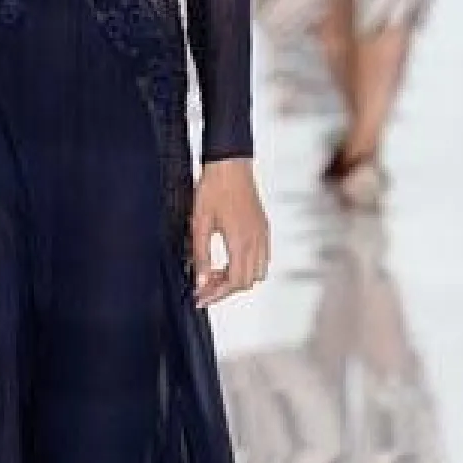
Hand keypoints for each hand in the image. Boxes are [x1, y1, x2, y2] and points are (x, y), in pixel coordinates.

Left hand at [190, 158, 270, 308]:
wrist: (230, 164)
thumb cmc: (214, 188)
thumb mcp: (200, 223)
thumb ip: (201, 255)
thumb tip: (200, 281)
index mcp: (241, 241)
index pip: (235, 282)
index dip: (217, 294)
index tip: (201, 298)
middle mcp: (257, 240)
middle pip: (247, 282)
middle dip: (225, 290)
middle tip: (204, 289)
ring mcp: (263, 234)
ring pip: (258, 272)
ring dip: (237, 279)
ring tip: (214, 275)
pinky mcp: (263, 228)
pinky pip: (262, 258)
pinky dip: (246, 267)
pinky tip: (228, 262)